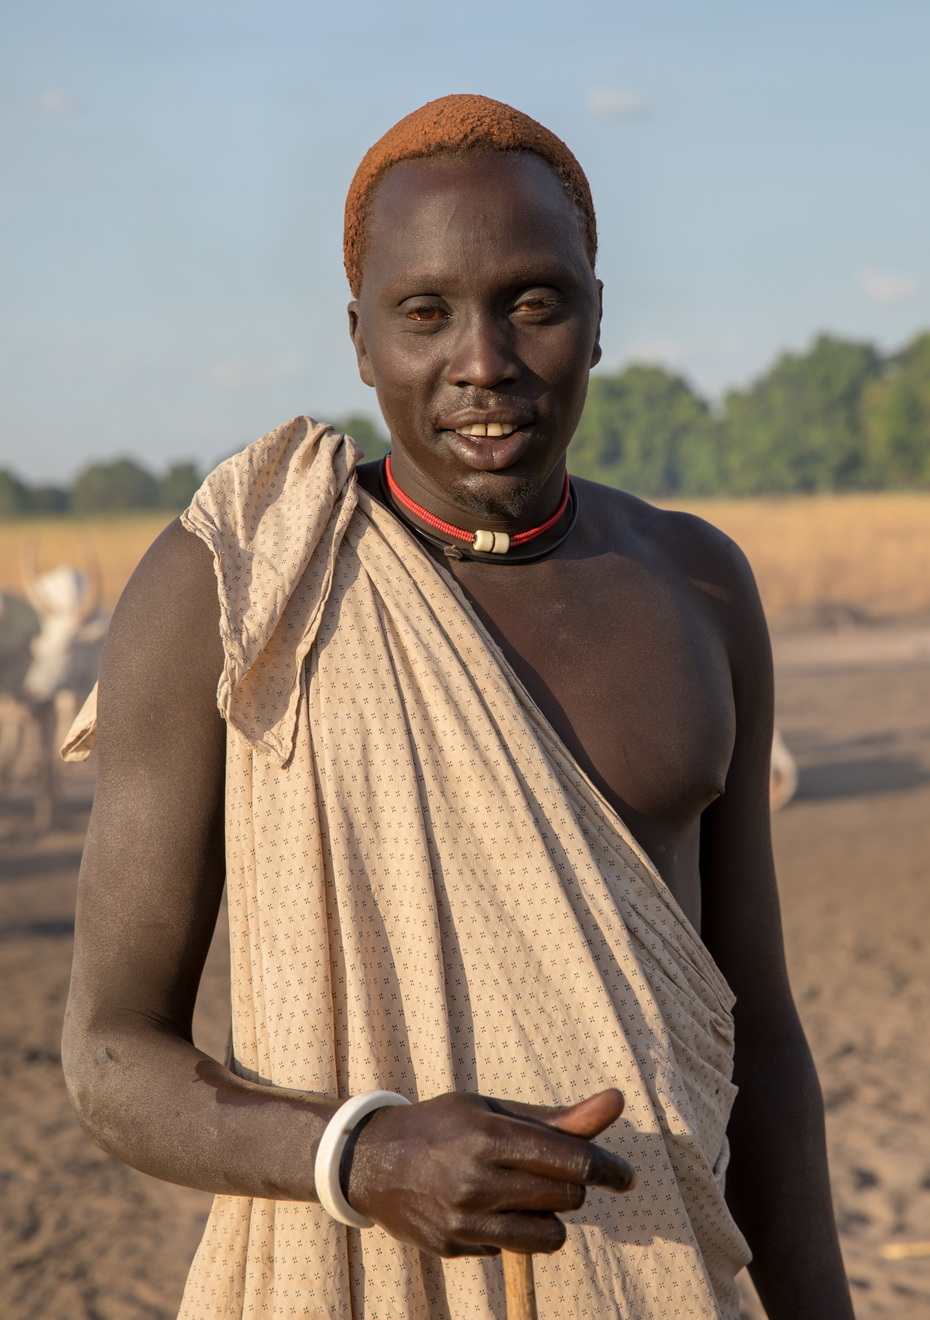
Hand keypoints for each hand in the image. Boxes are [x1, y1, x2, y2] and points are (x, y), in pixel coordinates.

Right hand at [344, 1088, 634, 1257]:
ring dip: (549, 1214)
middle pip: (567, 1197)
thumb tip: (618, 1101)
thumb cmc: (446, 1125)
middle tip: (554, 1171)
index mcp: (490, 1136)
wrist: (374, 1161)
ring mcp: (464, 1220)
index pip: (573, 1161)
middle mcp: (477, 1181)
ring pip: (549, 1235)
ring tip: (525, 1192)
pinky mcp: (454, 1248)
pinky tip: (487, 1207)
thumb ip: (557, 1118)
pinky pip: (515, 1249)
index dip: (609, 1169)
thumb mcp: (494, 1110)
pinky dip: (515, 1230)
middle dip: (572, 1185)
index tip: (626, 1176)